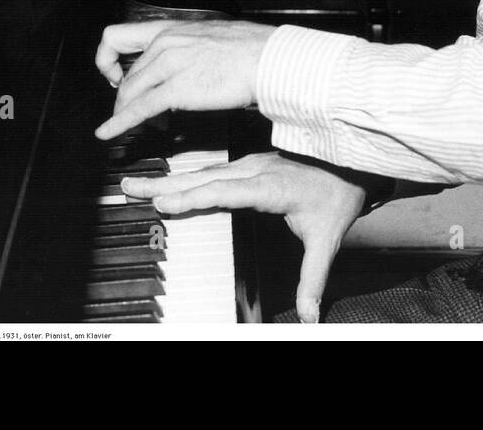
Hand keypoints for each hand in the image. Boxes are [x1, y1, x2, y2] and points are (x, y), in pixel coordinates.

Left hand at [93, 19, 275, 139]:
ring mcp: (169, 65)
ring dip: (128, 114)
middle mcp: (165, 43)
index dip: (107, 59)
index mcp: (171, 29)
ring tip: (142, 128)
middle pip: (128, 76)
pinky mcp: (177, 89)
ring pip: (129, 93)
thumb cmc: (252, 49)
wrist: (269, 58)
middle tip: (141, 112)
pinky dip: (118, 124)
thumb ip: (190, 49)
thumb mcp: (210, 38)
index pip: (117, 36)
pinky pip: (138, 109)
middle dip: (129, 98)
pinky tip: (109, 134)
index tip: (114, 75)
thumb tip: (186, 65)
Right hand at [122, 152, 366, 323]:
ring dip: (169, 179)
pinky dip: (185, 176)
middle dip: (164, 184)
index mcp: (271, 186)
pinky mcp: (249, 164)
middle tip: (129, 188)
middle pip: (203, 177)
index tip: (164, 204)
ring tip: (137, 184)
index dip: (193, 198)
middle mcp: (255, 170)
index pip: (225, 191)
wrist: (353, 165)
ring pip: (203, 172)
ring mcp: (250, 163)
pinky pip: (211, 169)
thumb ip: (313, 279)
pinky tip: (167, 182)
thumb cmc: (338, 198)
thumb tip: (309, 317)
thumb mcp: (327, 241)